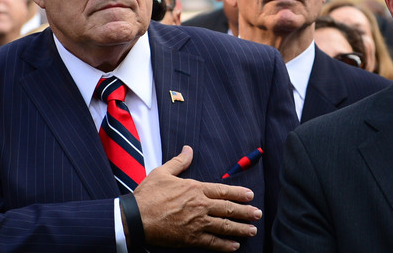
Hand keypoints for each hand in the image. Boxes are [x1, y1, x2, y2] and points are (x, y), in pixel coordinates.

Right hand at [131, 145, 261, 251]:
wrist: (135, 218)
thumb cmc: (148, 195)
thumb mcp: (162, 172)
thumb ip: (179, 162)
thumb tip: (188, 148)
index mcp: (195, 189)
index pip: (224, 190)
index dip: (239, 193)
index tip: (250, 196)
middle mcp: (200, 206)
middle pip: (228, 209)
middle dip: (245, 212)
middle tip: (258, 214)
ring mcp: (196, 223)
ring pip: (224, 226)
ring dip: (240, 229)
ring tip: (251, 231)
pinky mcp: (190, 239)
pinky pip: (212, 243)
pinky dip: (225, 245)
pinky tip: (234, 247)